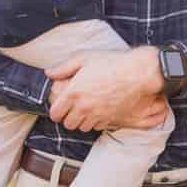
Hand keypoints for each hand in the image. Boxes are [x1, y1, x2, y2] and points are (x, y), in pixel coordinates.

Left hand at [47, 46, 163, 130]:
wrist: (136, 73)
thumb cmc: (111, 63)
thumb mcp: (84, 59)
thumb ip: (64, 67)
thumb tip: (49, 73)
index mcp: (73, 92)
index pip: (55, 113)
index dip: (55, 112)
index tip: (59, 108)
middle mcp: (83, 107)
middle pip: (68, 124)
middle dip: (68, 118)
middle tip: (72, 110)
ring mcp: (97, 114)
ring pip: (82, 127)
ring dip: (82, 121)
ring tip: (85, 111)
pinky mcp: (109, 118)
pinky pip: (97, 126)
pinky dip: (95, 122)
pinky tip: (98, 111)